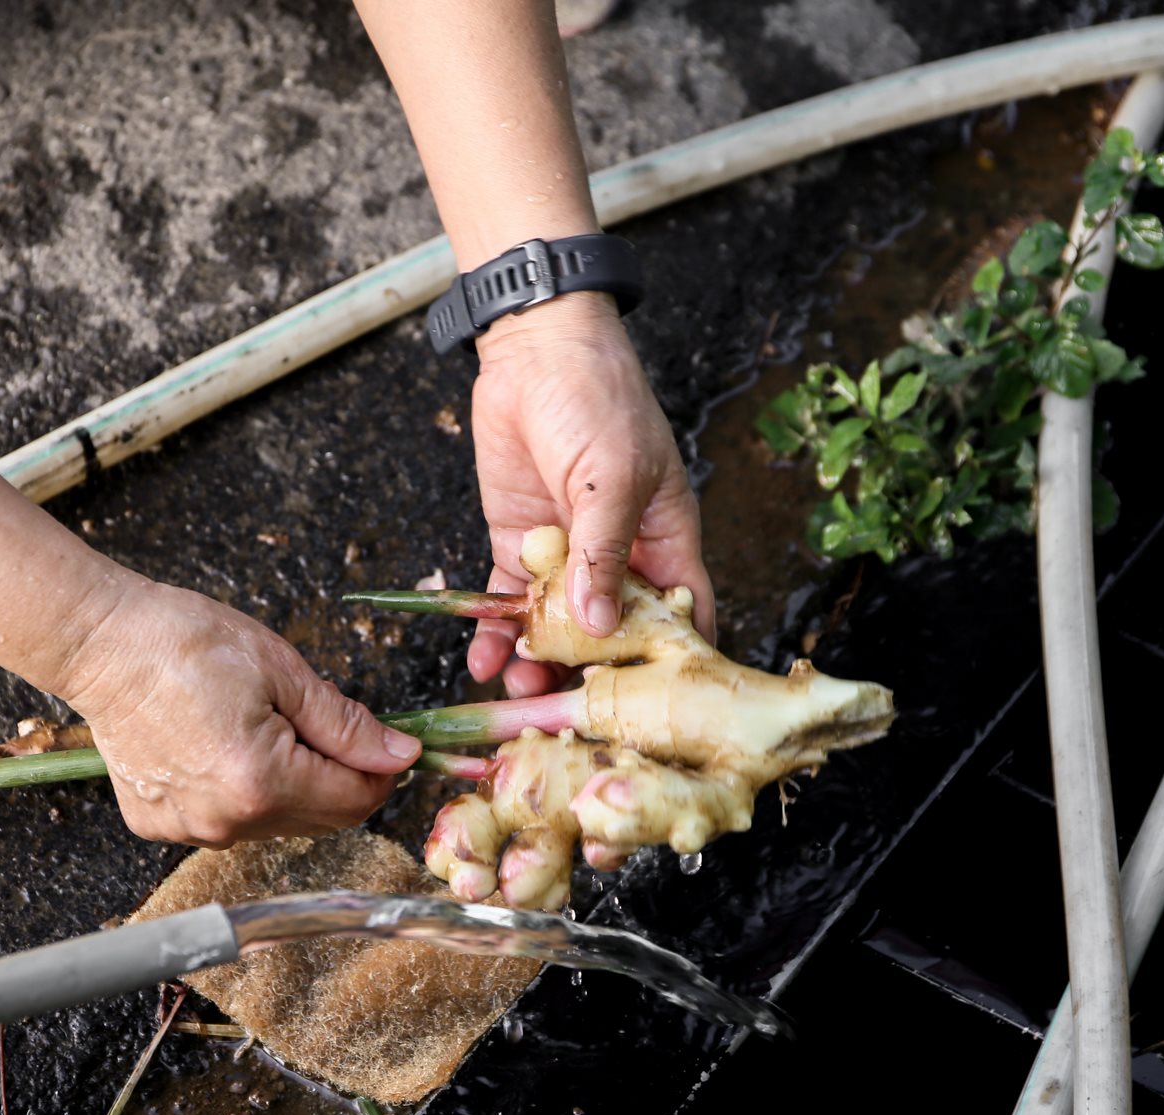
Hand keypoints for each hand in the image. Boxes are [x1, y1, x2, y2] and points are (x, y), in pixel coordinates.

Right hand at [58, 577, 421, 846]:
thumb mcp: (283, 671)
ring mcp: (190, 830)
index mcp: (262, 782)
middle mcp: (226, 822)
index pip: (355, 801)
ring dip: (291, 784)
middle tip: (324, 725)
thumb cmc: (185, 644)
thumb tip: (401, 755)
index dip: (382, 772)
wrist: (101, 646)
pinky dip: (242, 789)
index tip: (389, 744)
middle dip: (339, 778)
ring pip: (276, 821)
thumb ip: (346, 725)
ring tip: (264, 726)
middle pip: (320, 819)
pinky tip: (221, 744)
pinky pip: (228, 818)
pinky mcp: (162, 826)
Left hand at [469, 292, 714, 696]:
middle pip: (613, 636)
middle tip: (568, 717)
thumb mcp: (613, 474)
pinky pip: (509, 602)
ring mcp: (565, 554)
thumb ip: (605, 552)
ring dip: (538, 664)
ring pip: (557, 629)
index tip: (654, 712)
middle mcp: (618, 556)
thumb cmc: (598, 397)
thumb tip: (603, 626)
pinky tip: (481, 660)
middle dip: (591, 678)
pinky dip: (495, 632)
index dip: (672, 664)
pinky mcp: (519, 544)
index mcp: (665, 539)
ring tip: (518, 696)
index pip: (681, 616)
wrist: (532, 348)